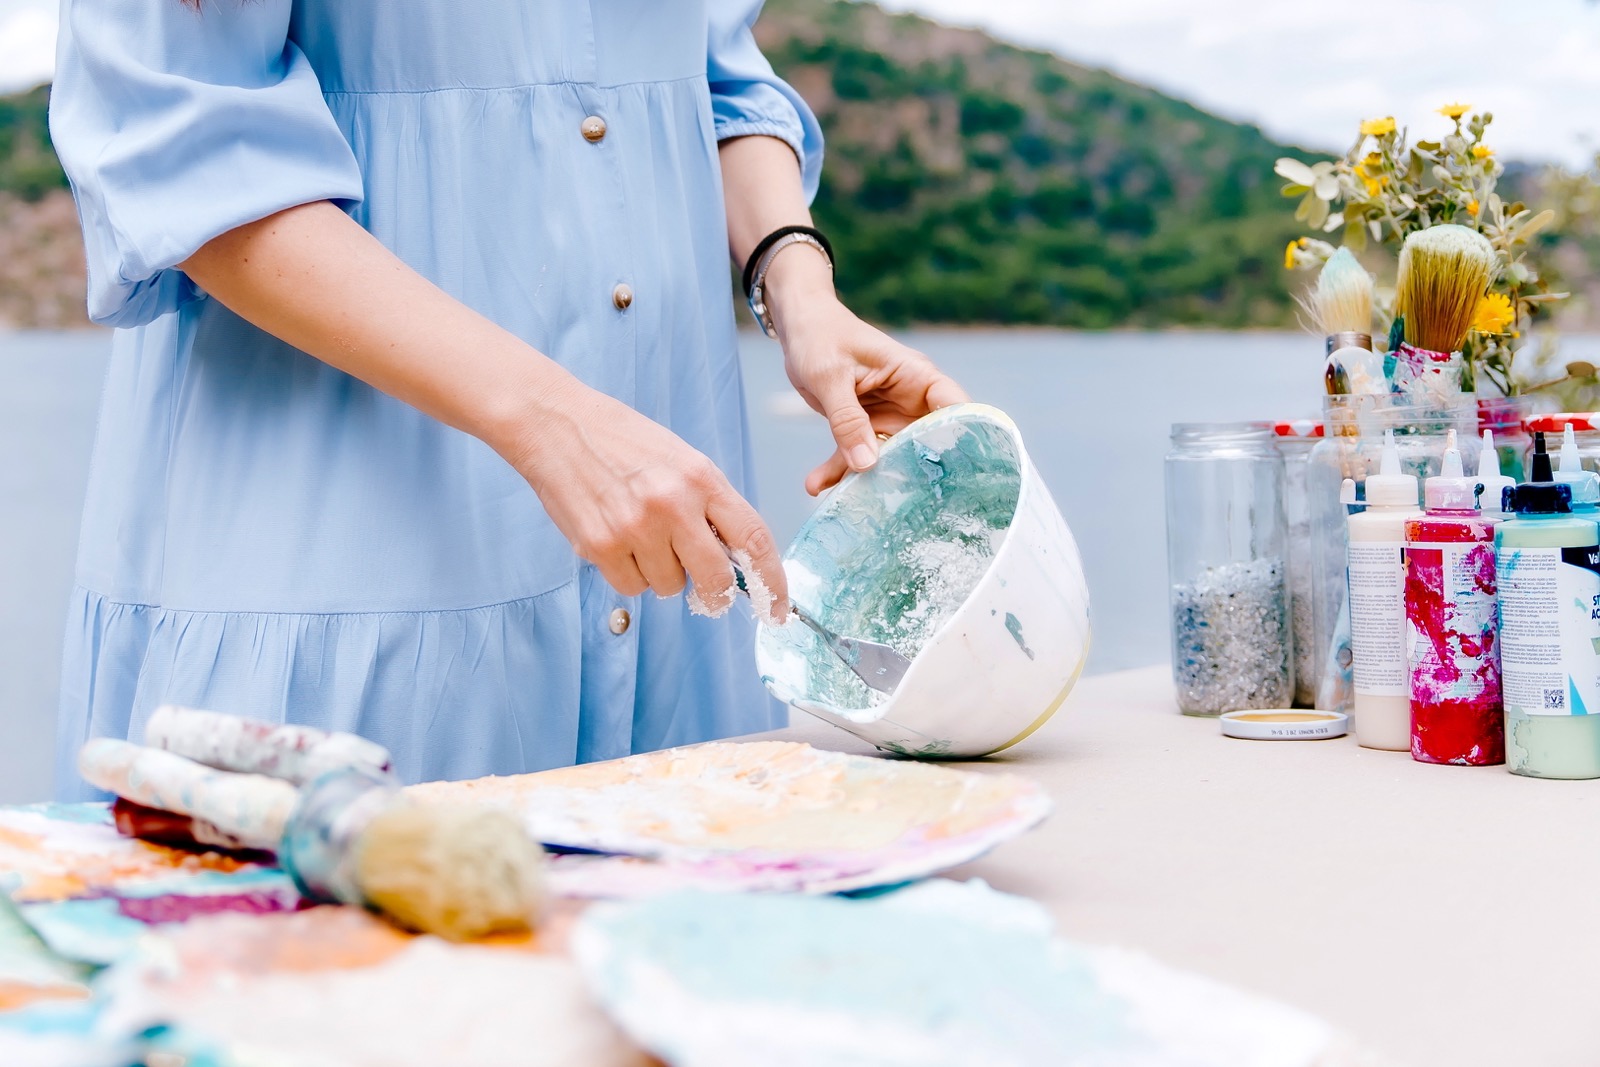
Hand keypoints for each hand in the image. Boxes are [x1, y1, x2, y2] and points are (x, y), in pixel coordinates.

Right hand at [498, 377, 787, 619]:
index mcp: (702, 478)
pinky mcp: (600, 547)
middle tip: (704, 587)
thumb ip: (711, 506)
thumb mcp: (682, 460)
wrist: (556, 425)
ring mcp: (635, 528)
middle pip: (716, 579)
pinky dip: (629, 574)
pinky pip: (631, 588)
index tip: (777, 609)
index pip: (754, 540)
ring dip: (661, 573)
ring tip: (641, 535)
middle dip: (714, 591)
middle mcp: (673, 504)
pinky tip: (617, 539)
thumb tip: (736, 559)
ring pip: (669, 587)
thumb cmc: (622, 441)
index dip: (772, 583)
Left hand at [766, 256, 968, 494]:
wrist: (798, 328)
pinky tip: (816, 485)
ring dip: (867, 479)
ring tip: (845, 502)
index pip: (954, 408)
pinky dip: (839, 471)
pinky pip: (857, 454)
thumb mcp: (830, 376)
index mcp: (915, 376)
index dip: (963, 440)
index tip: (960, 477)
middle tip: (903, 507)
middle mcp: (909, 399)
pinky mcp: (864, 426)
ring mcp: (889, 415)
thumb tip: (867, 465)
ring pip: (889, 456)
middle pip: (927, 443)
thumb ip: (847, 420)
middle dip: (916, 474)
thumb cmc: (820, 337)